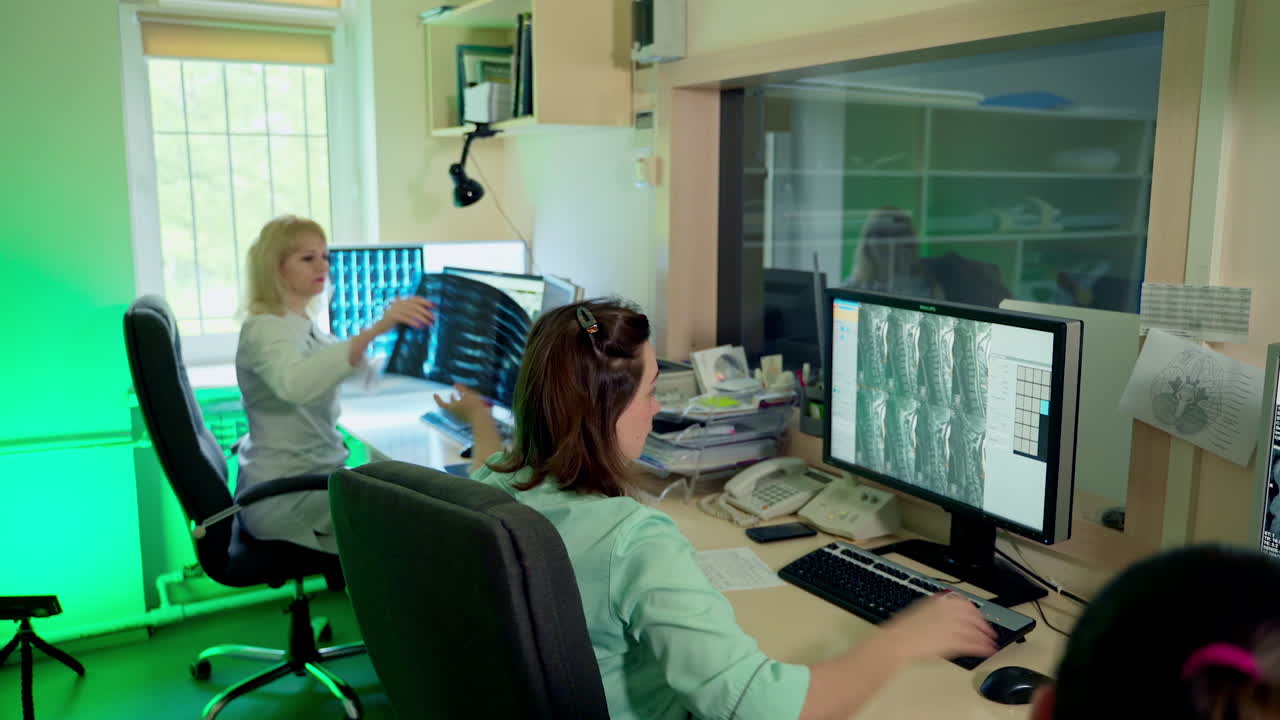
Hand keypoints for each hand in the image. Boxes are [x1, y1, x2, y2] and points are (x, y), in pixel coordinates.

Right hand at [375, 297, 433, 333]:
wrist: (378, 328)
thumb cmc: (392, 324)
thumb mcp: (403, 315)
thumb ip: (412, 312)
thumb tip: (428, 313)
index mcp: (400, 301)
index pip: (415, 298)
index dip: (425, 301)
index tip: (434, 306)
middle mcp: (398, 303)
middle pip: (416, 306)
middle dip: (426, 312)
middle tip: (434, 318)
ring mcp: (394, 309)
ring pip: (413, 313)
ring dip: (423, 319)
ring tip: (430, 324)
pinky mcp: (393, 316)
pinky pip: (407, 319)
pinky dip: (415, 323)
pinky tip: (421, 327)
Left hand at [434, 384, 490, 424]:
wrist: (481, 419)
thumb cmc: (473, 406)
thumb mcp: (467, 394)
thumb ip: (461, 389)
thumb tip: (455, 384)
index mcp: (452, 408)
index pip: (441, 403)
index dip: (437, 399)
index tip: (435, 394)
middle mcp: (454, 414)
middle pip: (450, 406)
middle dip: (452, 399)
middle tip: (452, 394)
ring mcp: (460, 418)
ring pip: (457, 409)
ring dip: (458, 402)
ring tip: (461, 397)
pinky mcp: (466, 419)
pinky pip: (462, 412)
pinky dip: (463, 406)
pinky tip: (468, 403)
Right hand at [870, 592, 996, 665]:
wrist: (897, 641)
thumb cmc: (903, 628)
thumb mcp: (920, 610)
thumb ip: (936, 609)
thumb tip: (946, 613)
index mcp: (941, 601)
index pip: (966, 604)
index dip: (976, 613)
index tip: (980, 618)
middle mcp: (949, 612)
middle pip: (974, 617)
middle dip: (984, 625)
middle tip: (990, 632)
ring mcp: (951, 627)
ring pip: (975, 632)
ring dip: (985, 638)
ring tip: (991, 644)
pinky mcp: (952, 642)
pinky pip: (971, 644)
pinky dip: (981, 648)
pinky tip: (986, 651)